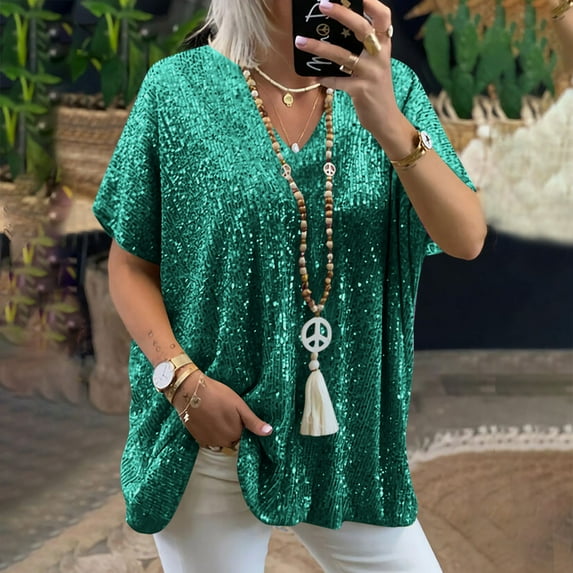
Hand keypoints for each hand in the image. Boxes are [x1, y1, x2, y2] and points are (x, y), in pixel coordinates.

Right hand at [171, 370, 272, 447]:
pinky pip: (209, 439)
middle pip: (232, 439)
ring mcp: (208, 442)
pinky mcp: (197, 438)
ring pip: (220, 440)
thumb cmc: (218, 394)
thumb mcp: (239, 405)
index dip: (242, 425)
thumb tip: (269, 432)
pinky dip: (210, 431)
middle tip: (227, 412)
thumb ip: (253, 422)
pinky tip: (208, 418)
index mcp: (235, 434)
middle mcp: (222, 442)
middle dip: (232, 429)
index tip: (237, 415)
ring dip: (221, 431)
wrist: (190, 391)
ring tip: (217, 413)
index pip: (243, 436)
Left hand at [294, 0, 412, 155]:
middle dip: (342, 14)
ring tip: (300, 41)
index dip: (371, 4)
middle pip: (363, 29)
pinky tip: (314, 76)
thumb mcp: (375, 64)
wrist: (386, 119)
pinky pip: (338, 82)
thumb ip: (363, 47)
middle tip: (322, 5)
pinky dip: (324, 78)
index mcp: (385, 46)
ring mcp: (371, 74)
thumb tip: (336, 30)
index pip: (383, 17)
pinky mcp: (361, 91)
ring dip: (319, 47)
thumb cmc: (375, 88)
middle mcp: (380, 56)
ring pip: (343, 56)